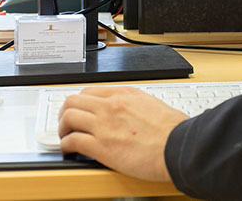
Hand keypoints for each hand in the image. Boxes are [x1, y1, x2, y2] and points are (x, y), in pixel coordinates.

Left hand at [58, 86, 188, 180]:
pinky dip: (66, 145)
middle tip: (66, 122)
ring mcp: (105, 124)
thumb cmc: (174, 130)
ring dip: (63, 127)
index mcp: (125, 94)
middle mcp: (111, 105)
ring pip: (69, 116)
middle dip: (66, 112)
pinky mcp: (101, 146)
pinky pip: (72, 140)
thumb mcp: (153, 105)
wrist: (179, 147)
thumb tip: (134, 114)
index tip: (79, 111)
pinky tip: (69, 150)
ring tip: (65, 136)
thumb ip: (137, 106)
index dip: (80, 102)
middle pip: (74, 100)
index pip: (91, 91)